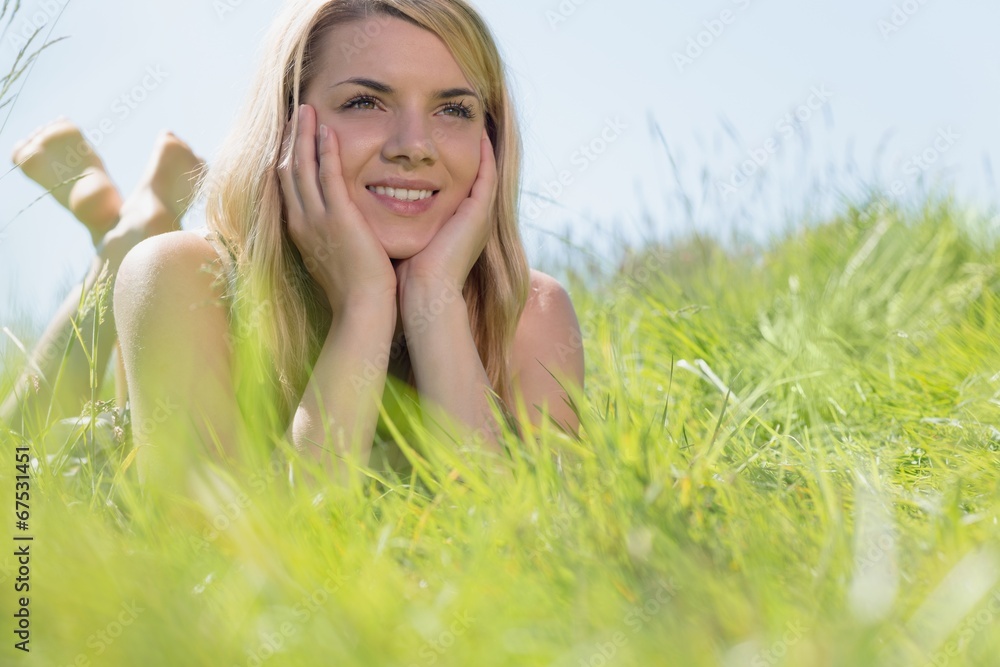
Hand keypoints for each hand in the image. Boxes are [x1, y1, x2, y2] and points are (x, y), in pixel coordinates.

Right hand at [277, 104, 396, 312]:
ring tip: (306, 108)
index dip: (287, 158)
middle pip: (286, 170)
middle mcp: (302, 221)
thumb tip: (338, 230)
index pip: (287, 186)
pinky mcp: (338, 217)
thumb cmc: (356, 291)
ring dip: (303, 134)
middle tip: (295, 112)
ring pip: (301, 166)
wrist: (362, 309)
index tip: (291, 136)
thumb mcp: (336, 259)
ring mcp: (316, 219)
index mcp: (301, 231)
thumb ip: (333, 238)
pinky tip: (328, 129)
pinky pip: (328, 175)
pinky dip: (325, 150)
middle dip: (290, 139)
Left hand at [393, 129, 496, 294]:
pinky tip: (480, 134)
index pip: (454, 184)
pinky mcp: (480, 213)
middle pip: (472, 174)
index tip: (437, 140)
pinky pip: (488, 175)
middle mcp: (471, 218)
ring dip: (480, 147)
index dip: (448, 162)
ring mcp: (479, 215)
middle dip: (466, 150)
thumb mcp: (402, 238)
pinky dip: (486, 155)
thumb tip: (372, 205)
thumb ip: (395, 221)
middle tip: (460, 123)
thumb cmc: (406, 275)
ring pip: (484, 171)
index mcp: (454, 224)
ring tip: (473, 120)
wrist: (423, 295)